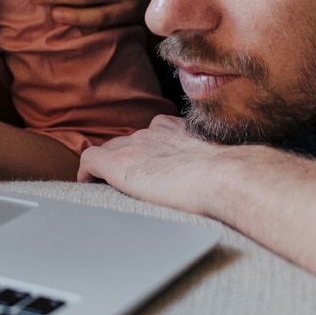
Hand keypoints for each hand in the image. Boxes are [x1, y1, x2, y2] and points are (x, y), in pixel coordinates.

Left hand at [77, 113, 249, 217]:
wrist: (223, 176)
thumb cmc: (229, 175)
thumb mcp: (218, 162)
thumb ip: (209, 164)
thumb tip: (220, 179)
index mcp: (175, 130)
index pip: (150, 135)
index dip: (144, 151)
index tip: (146, 165)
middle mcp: (152, 132)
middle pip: (126, 141)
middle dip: (121, 157)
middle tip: (123, 179)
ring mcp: (134, 146)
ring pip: (108, 150)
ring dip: (106, 166)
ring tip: (102, 184)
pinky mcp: (118, 164)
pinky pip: (90, 160)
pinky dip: (86, 172)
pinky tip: (86, 184)